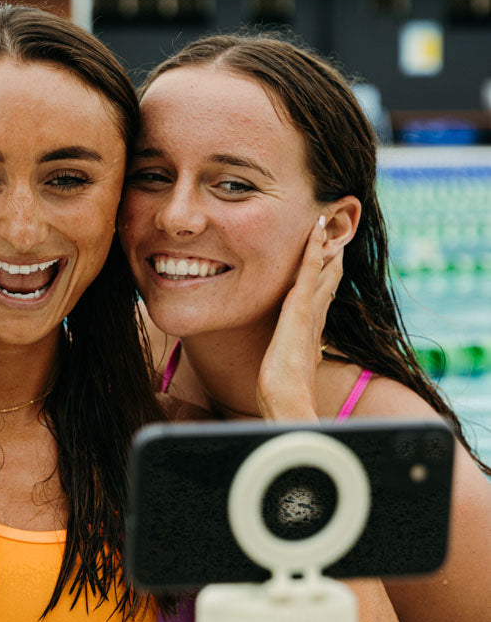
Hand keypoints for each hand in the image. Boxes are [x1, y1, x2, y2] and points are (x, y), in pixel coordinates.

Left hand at [257, 217, 343, 420]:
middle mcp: (314, 317)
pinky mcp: (300, 308)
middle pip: (327, 278)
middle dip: (332, 256)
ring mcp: (309, 311)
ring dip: (324, 246)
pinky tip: (316, 230)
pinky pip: (309, 271)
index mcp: (311, 330)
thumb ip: (295, 361)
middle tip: (338, 232)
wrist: (287, 400)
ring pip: (320, 270)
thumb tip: (297, 366)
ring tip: (327, 221)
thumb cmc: (284, 392)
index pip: (322, 295)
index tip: (331, 258)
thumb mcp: (288, 370)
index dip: (327, 276)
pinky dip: (314, 249)